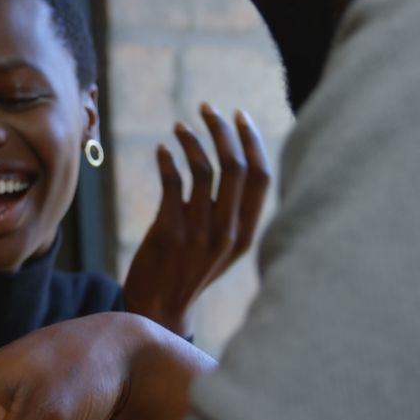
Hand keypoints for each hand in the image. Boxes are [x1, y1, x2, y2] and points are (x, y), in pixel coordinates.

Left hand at [124, 103, 270, 335]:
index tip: (239, 115)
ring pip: (203, 169)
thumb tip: (234, 163)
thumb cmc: (189, 273)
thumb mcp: (223, 249)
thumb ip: (232, 213)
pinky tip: (162, 151)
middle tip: (208, 108)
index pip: (262, 177)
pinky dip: (168, 160)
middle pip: (235, 166)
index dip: (252, 141)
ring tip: (179, 127)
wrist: (157, 310)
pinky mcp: (169, 232)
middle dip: (222, 129)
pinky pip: (173, 182)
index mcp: (246, 234)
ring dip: (191, 140)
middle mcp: (227, 232)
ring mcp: (199, 233)